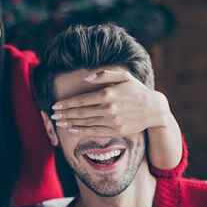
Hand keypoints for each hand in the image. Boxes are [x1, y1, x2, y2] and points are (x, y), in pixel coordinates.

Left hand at [50, 69, 169, 137]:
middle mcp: (108, 109)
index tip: (55, 105)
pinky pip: (94, 131)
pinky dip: (81, 131)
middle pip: (80, 112)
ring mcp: (112, 121)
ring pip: (86, 123)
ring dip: (70, 123)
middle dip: (64, 114)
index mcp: (108, 94)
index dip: (66, 103)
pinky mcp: (116, 130)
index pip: (81, 100)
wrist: (154, 109)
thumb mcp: (123, 76)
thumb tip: (85, 78)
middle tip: (52, 115)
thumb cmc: (137, 90)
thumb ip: (103, 74)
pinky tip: (72, 129)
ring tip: (59, 122)